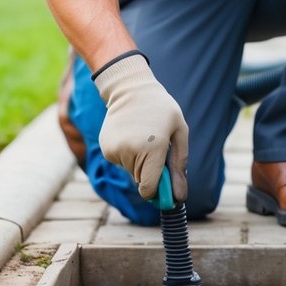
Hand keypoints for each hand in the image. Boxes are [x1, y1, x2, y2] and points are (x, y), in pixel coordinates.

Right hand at [93, 52, 187, 202]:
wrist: (131, 89)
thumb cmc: (161, 110)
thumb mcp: (179, 132)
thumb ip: (180, 165)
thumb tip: (179, 196)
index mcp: (153, 148)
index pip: (148, 188)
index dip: (157, 192)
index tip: (165, 188)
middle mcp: (130, 151)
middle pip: (141, 180)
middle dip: (151, 172)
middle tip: (157, 149)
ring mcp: (115, 150)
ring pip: (131, 171)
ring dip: (139, 162)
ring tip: (143, 137)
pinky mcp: (106, 148)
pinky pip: (120, 162)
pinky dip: (128, 155)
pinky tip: (131, 135)